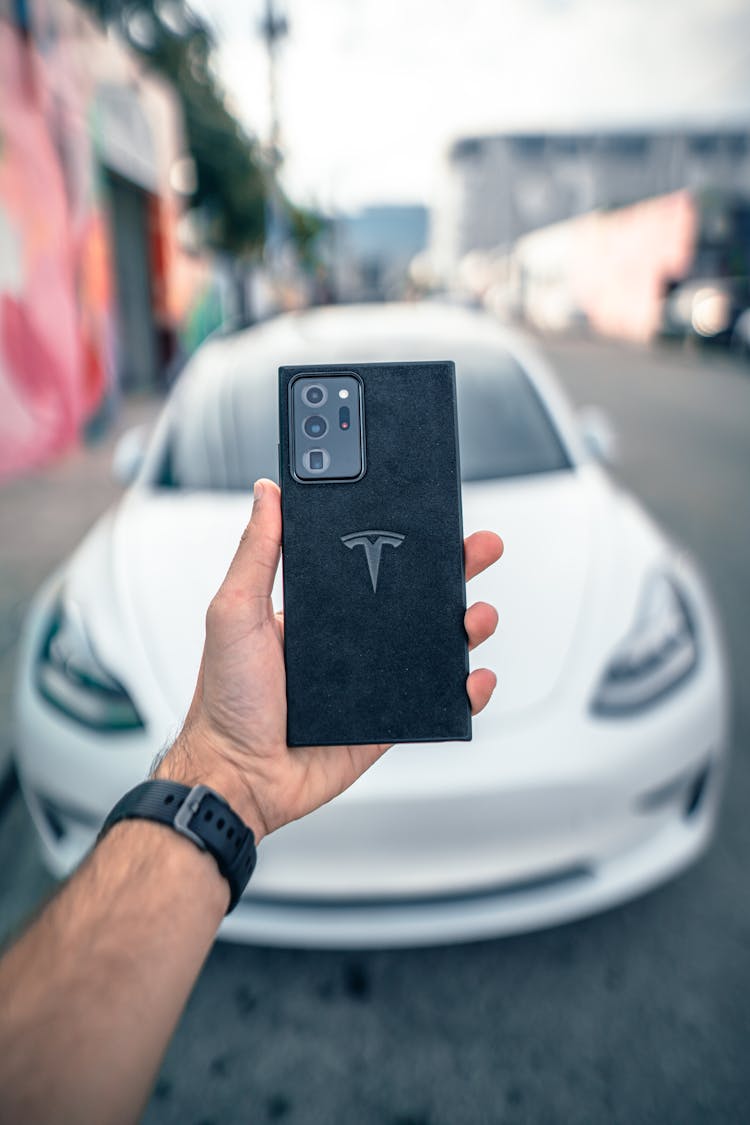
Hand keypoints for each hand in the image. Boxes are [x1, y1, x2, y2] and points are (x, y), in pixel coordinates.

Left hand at [156, 479, 502, 841]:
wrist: (237, 776)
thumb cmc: (225, 699)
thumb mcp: (234, 611)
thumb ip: (257, 552)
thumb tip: (269, 492)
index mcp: (318, 609)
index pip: (370, 560)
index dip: (404, 536)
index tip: (431, 511)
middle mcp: (349, 641)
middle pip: (414, 597)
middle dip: (453, 570)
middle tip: (480, 547)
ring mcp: (371, 680)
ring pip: (434, 645)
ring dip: (467, 625)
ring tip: (478, 614)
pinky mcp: (386, 720)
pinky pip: (436, 700)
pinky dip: (466, 689)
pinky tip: (476, 677)